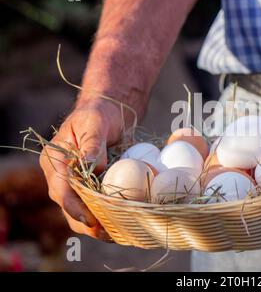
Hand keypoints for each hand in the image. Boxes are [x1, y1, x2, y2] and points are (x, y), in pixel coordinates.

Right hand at [39, 99, 122, 239]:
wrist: (109, 113)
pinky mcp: (89, 186)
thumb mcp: (95, 123)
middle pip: (67, 205)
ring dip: (93, 224)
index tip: (89, 217)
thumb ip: (92, 143)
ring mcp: (74, 182)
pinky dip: (103, 216)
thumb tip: (93, 167)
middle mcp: (60, 174)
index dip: (72, 205)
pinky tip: (118, 225)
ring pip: (78, 209)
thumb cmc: (99, 115)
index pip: (59, 187)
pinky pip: (91, 205)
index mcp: (55, 159)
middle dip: (84, 221)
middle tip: (104, 232)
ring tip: (113, 235)